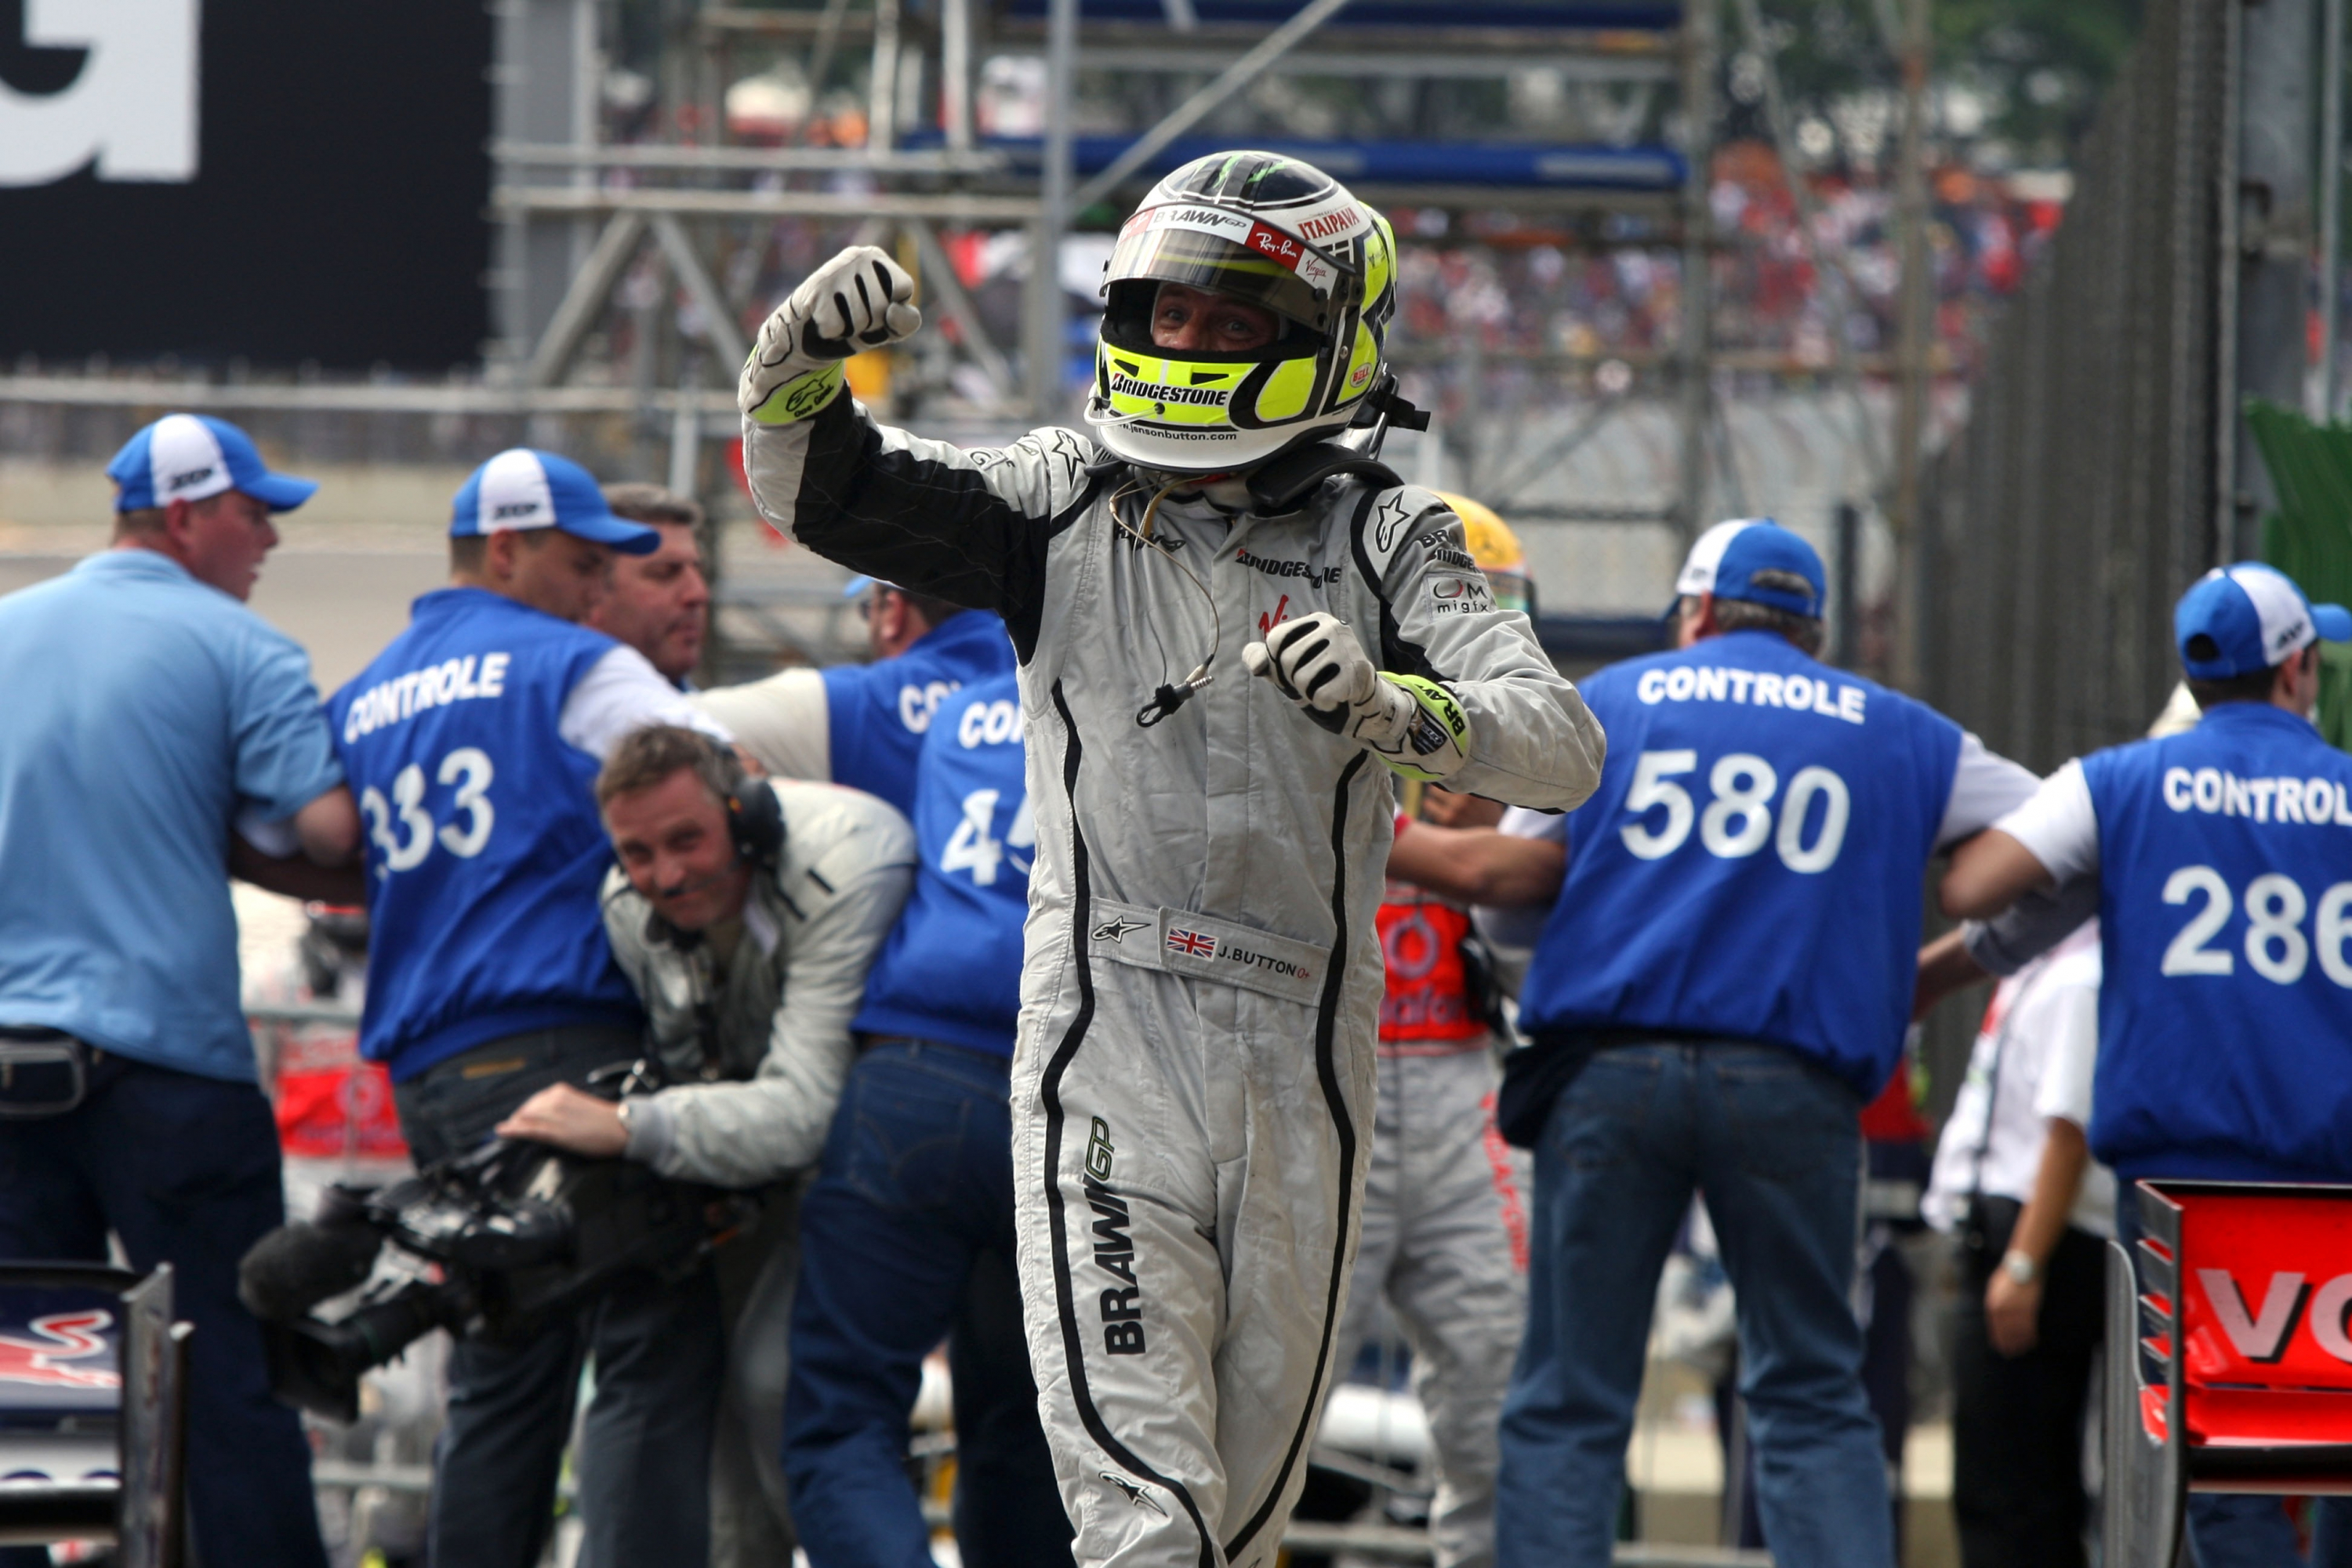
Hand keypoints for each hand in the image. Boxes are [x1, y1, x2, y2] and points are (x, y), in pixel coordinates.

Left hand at [494, 1083, 630, 1157]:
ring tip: (504, 1132)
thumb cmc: (605, 1120)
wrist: (621, 1128)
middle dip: (516, 1119)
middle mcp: (554, 1099)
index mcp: (561, 1091)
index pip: (533, 1102)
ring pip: (525, 1118)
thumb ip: (562, 1107)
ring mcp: (554, 1114)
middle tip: (510, 1129)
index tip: (516, 1120)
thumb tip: (548, 1116)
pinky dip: (513, 1130)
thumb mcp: (580, 1106)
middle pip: (526, 1110)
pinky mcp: (556, 1131)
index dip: (523, 1112)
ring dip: (512, 1125)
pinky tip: (503, 1132)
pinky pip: (529, 1129)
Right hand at [741, 245, 922, 424]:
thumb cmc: (854, 326)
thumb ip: (907, 322)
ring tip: (839, 318)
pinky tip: (823, 321)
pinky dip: (832, 332)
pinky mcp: (815, 288)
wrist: (805, 335)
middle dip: (870, 323)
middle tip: (852, 318)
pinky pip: (837, 325)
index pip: (904, 286)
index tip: (877, 310)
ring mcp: (835, 269)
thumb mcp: (889, 327)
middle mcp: (857, 256)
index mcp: (877, 258)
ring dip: (850, 329)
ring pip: (860, 317)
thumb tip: (893, 311)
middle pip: (882, 305)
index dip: (892, 309)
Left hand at [1243, 612, 1471, 782]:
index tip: (1297, 670)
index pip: (1275, 642)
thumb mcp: (1290, 667)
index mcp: (1316, 621)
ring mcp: (1347, 648)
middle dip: (1296, 682)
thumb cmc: (1324, 680)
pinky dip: (1325, 703)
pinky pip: (1321, 695)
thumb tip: (1253, 660)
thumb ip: (1265, 660)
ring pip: (1302, 679)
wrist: (1365, 700)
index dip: (1279, 665)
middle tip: (1316, 683)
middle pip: (1287, 662)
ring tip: (1327, 688)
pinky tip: (1339, 696)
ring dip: (1311, 693)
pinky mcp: (1357, 672)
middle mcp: (1333, 627)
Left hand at [1985, 1267, 2041, 1356]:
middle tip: (2010, 1354)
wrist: (2023, 1265)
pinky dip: (2030, 1336)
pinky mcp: (2029, 1309)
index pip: (1994, 1326)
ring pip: (2018, 1332)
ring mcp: (2016, 1310)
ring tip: (2022, 1351)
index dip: (1997, 1338)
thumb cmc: (2009, 1275)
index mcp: (1992, 1303)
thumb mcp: (1995, 1287)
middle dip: (2008, 1344)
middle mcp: (2002, 1309)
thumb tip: (1995, 1314)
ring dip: (2020, 1343)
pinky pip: (2029, 1327)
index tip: (1999, 1347)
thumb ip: (1995, 1302)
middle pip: (2005, 1332)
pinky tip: (2032, 1342)